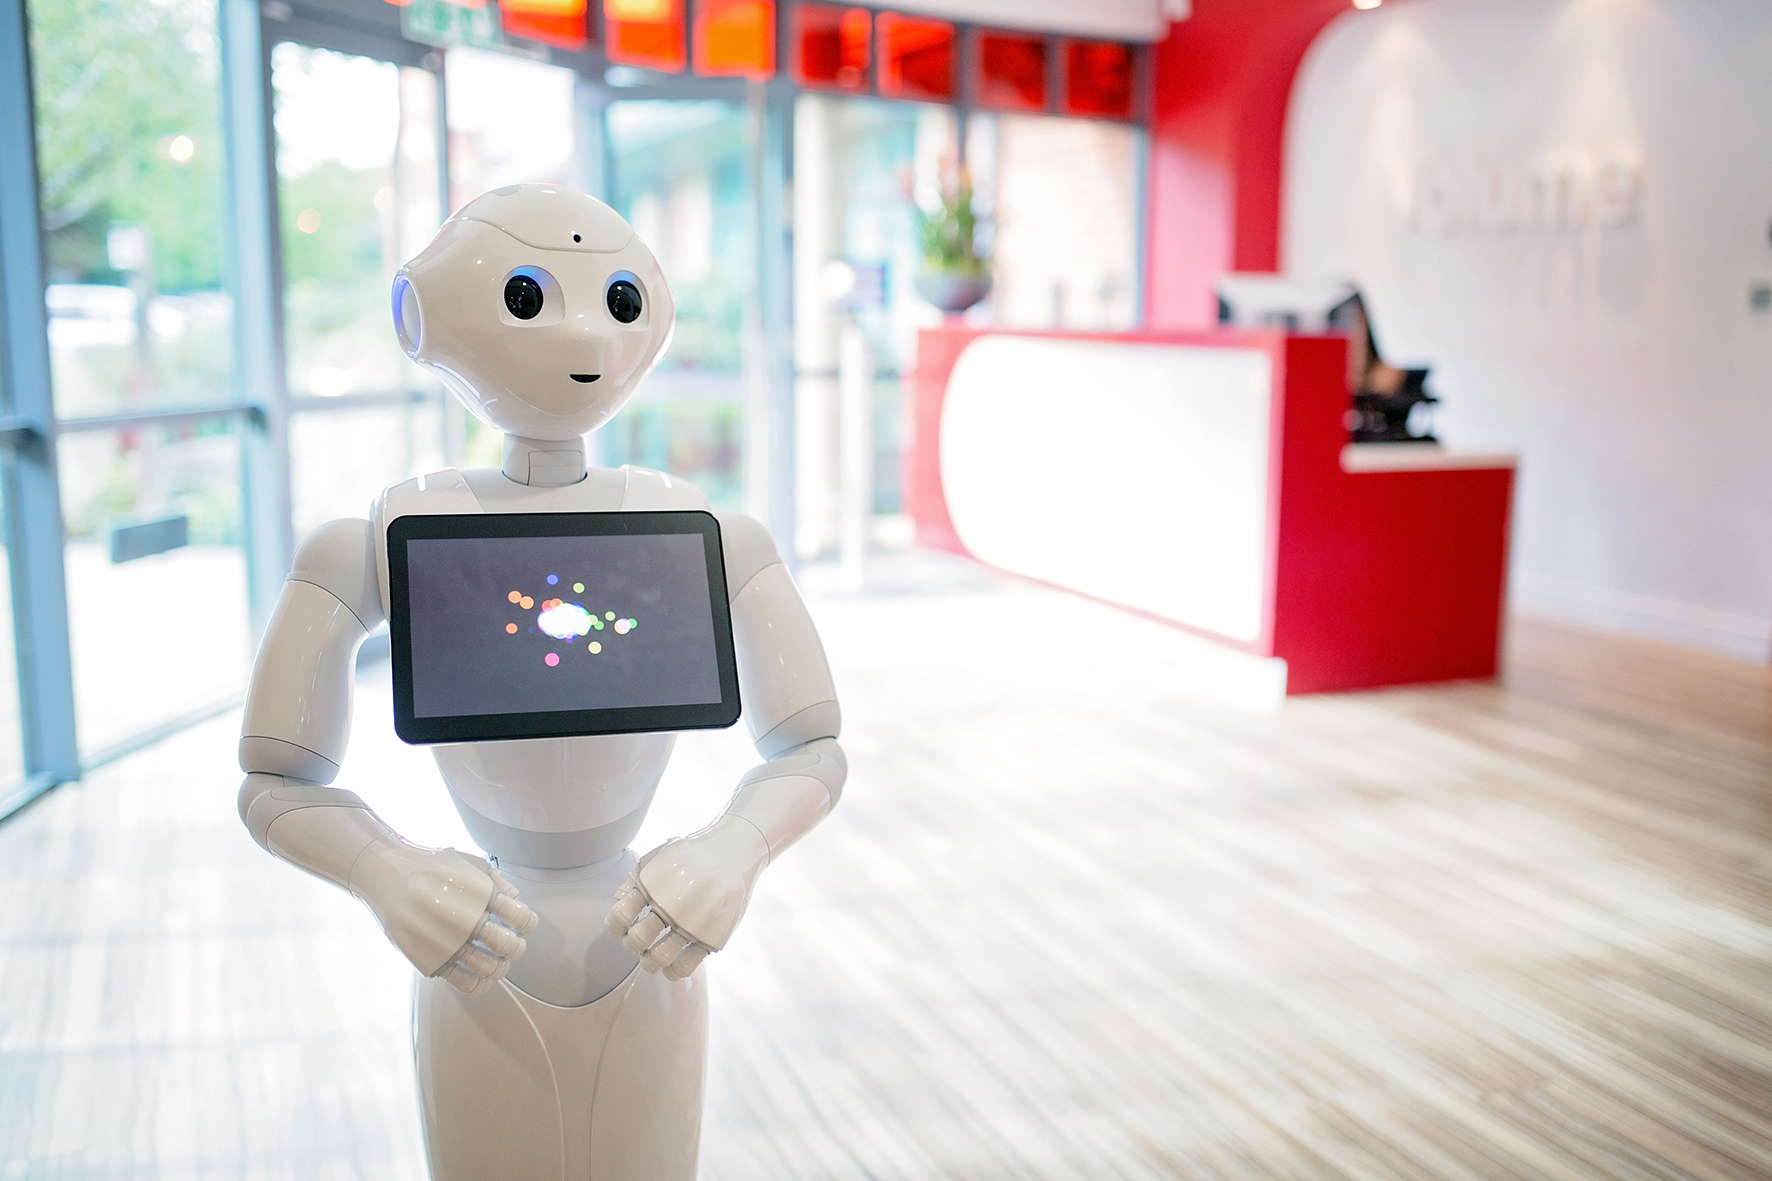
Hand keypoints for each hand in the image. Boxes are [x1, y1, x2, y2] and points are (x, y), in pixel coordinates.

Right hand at [351, 842, 538, 993]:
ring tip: (499, 963)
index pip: (519, 916)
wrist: (388, 877)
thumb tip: (517, 898)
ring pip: (488, 967)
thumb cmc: (431, 868)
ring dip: (500, 968)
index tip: (522, 924)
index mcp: (480, 895)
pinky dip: (479, 985)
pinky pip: (463, 983)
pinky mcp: (431, 959)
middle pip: (507, 945)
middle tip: (512, 946)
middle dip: (516, 948)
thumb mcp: (467, 863)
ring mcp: (448, 942)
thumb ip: (495, 880)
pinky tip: (482, 978)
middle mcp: (465, 920)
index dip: (527, 923)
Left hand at [604, 816, 769, 979]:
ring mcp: (692, 922)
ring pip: (659, 958)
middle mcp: (672, 904)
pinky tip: (672, 965)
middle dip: (632, 945)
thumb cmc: (692, 855)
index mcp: (654, 884)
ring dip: (649, 962)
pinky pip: (685, 966)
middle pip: (637, 939)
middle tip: (638, 943)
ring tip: (652, 957)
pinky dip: (673, 971)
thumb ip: (635, 878)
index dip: (615, 926)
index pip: (620, 915)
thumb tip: (617, 902)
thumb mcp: (659, 856)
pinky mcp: (711, 936)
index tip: (623, 925)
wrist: (734, 850)